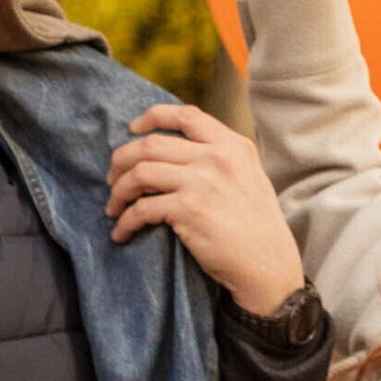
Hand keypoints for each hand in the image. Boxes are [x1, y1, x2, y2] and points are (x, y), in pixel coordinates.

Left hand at [106, 103, 305, 317]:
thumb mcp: (249, 177)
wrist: (268, 264)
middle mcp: (217, 157)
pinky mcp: (189, 210)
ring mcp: (202, 182)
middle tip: (113, 178)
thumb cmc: (256, 227)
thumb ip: (220, 159)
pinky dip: (125, 222)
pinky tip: (121, 233)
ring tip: (113, 207)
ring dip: (118, 191)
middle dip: (122, 160)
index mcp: (233, 145)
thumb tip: (176, 153)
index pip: (185, 115)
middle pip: (152, 144)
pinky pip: (141, 209)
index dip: (151, 117)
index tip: (133, 130)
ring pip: (140, 172)